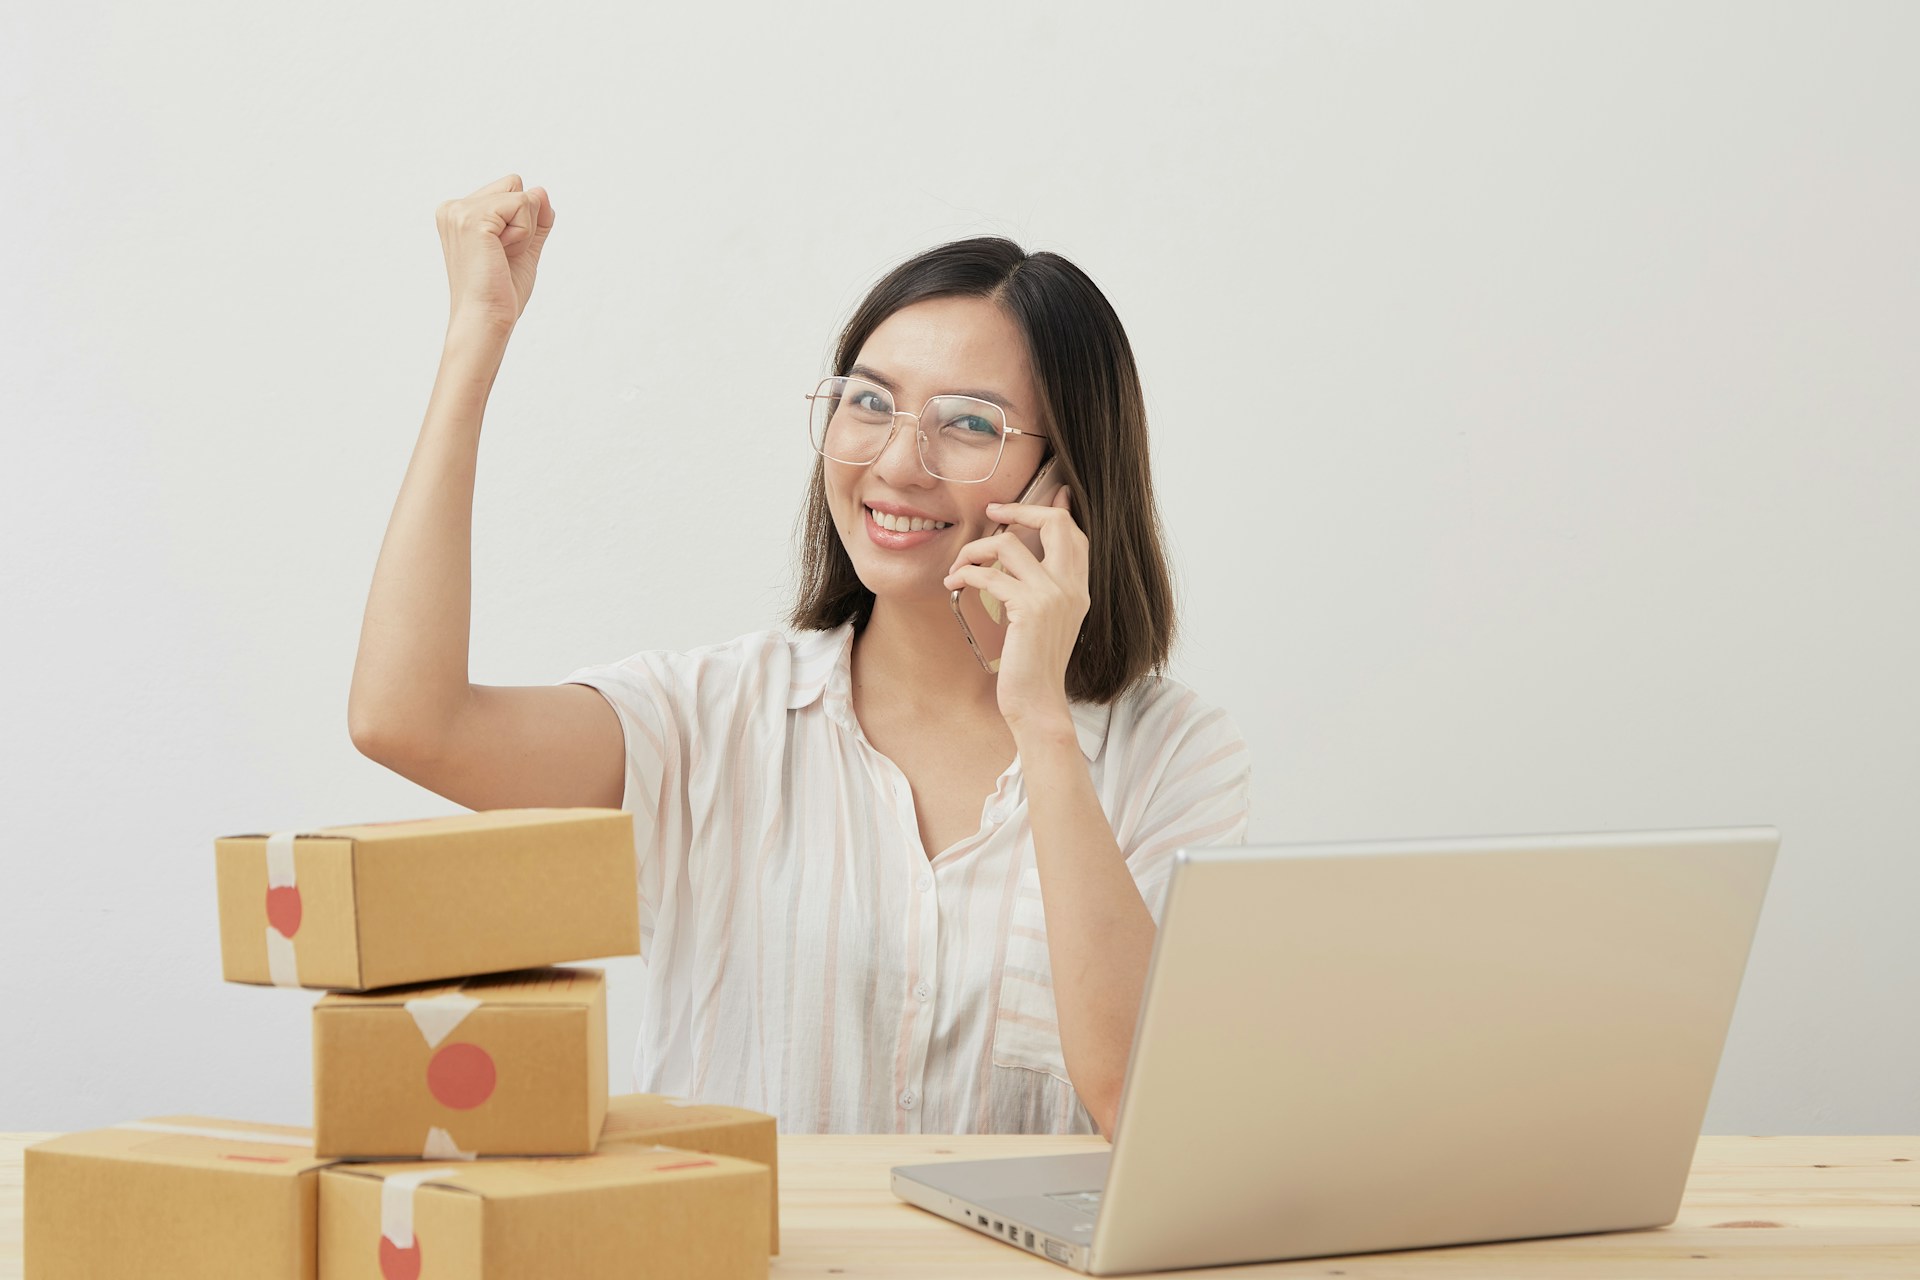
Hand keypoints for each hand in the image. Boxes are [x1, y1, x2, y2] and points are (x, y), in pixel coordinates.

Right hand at [435, 173, 556, 334]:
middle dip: (523, 219)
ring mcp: (459, 211)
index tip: (500, 253)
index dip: (520, 221)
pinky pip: (522, 204)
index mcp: (458, 213)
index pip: (509, 191)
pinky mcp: (472, 219)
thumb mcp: (524, 248)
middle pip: (514, 183)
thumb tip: (540, 190)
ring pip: (521, 195)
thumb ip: (535, 219)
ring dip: (524, 230)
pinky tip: (502, 254)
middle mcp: (453, 208)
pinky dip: (524, 234)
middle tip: (503, 254)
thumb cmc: (501, 292)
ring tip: (500, 256)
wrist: (487, 319)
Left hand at [943, 486, 1089, 734]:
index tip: (1023, 501)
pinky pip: (991, 575)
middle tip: (991, 512)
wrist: (1037, 702)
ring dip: (975, 549)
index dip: (1051, 508)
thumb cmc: (1034, 665)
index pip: (1074, 531)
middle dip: (1018, 509)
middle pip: (1055, 522)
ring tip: (958, 566)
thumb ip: (1042, 588)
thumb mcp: (1046, 621)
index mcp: (1079, 588)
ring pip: (1010, 544)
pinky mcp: (1030, 609)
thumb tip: (1024, 557)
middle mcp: (1072, 587)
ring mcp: (1054, 596)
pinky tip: (954, 585)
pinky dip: (966, 574)